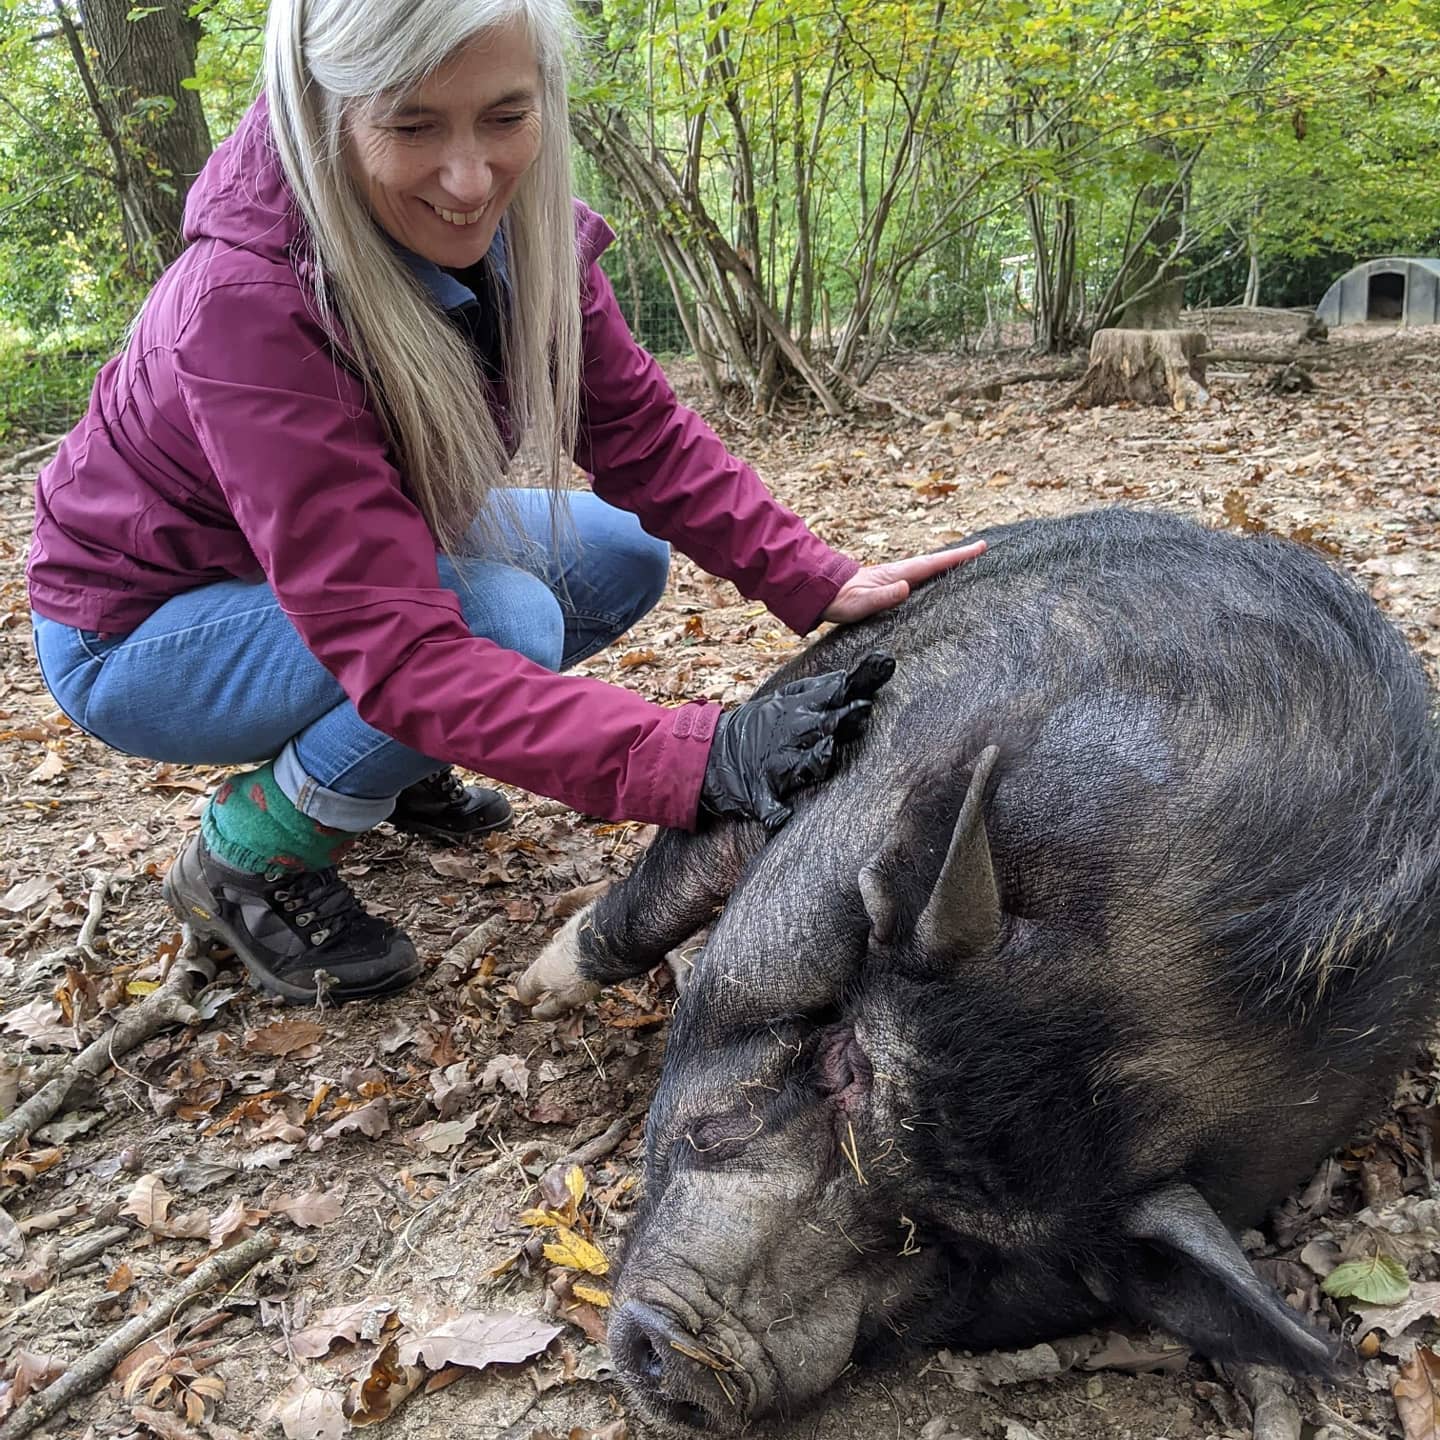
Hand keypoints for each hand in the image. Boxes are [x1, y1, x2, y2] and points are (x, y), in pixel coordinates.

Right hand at [700, 651, 895, 832]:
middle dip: (844, 717)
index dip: (861, 680)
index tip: (885, 663)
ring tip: (827, 748)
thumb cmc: (754, 728)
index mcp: (796, 711)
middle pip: (825, 725)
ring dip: (815, 757)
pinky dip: (775, 813)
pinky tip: (783, 818)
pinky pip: (770, 807)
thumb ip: (814, 689)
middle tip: (865, 706)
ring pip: (803, 764)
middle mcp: (790, 735)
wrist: (709, 754)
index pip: (835, 692)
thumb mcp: (779, 701)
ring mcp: (776, 765)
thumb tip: (845, 678)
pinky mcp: (761, 793)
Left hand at [822, 541, 985, 623]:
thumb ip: (883, 596)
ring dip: (948, 566)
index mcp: (898, 574)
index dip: (957, 557)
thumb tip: (906, 587)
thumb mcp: (862, 602)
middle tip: (984, 550)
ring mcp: (896, 579)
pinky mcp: (891, 588)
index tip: (980, 548)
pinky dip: (935, 576)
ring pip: (928, 571)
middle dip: (959, 557)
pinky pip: (920, 580)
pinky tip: (939, 582)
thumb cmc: (842, 601)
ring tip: (969, 563)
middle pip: (936, 563)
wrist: (823, 595)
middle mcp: (900, 574)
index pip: (933, 564)